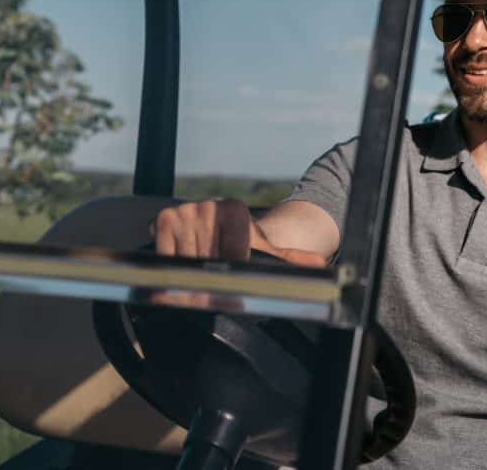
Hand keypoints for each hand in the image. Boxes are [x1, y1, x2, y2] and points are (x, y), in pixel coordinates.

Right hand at [152, 199, 326, 266]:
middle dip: (213, 277)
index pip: (233, 256)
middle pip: (209, 261)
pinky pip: (166, 256)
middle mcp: (209, 206)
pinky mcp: (164, 220)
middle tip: (218, 280)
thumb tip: (322, 265)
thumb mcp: (269, 252)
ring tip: (203, 271)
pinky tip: (186, 263)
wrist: (217, 232)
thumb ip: (294, 259)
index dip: (234, 272)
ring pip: (187, 262)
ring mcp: (185, 211)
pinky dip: (174, 266)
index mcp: (235, 211)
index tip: (235, 276)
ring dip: (193, 275)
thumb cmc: (244, 245)